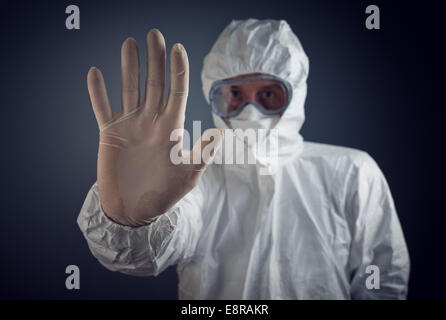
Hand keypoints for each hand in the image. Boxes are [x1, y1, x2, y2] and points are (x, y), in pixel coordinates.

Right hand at [87, 29, 222, 226]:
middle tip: (155, 34)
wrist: (134, 211)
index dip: (178, 70)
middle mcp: (151, 121)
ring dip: (128, 67)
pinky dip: (98, 93)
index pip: (177, 92)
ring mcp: (130, 126)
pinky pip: (102, 109)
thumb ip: (202, 154)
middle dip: (155, 60)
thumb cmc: (164, 194)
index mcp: (171, 128)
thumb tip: (219, 132)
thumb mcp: (187, 175)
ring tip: (129, 43)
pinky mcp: (110, 134)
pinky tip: (95, 73)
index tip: (179, 48)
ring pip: (129, 89)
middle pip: (154, 84)